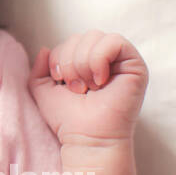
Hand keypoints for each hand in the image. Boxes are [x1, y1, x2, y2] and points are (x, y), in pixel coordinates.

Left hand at [28, 31, 147, 141]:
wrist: (87, 138)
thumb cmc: (68, 119)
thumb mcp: (43, 90)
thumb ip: (39, 68)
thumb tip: (44, 48)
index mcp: (87, 62)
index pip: (70, 41)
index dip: (59, 58)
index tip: (62, 82)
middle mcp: (106, 60)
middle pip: (81, 36)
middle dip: (71, 62)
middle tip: (77, 89)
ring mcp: (122, 62)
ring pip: (95, 36)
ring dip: (83, 63)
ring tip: (89, 87)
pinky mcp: (136, 66)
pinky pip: (115, 41)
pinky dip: (99, 59)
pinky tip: (100, 80)